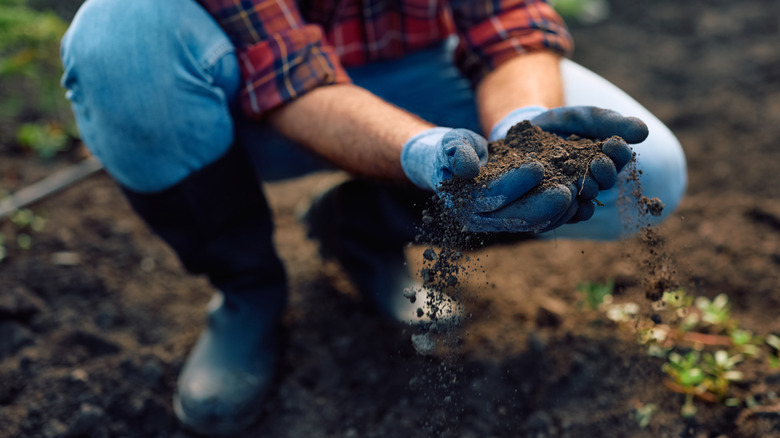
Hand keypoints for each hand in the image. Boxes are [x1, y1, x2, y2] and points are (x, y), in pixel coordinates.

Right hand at [401, 127, 572, 232]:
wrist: (454, 165)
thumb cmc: (450, 152)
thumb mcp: (449, 144)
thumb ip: (456, 152)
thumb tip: (467, 168)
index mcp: (465, 202)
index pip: (493, 196)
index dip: (514, 182)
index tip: (537, 166)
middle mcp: (483, 220)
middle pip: (517, 217)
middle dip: (545, 205)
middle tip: (569, 190)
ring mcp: (500, 223)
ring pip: (533, 223)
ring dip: (558, 212)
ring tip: (580, 195)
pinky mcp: (516, 220)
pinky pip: (541, 221)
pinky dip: (560, 214)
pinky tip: (579, 199)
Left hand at [490, 105, 647, 227]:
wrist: (526, 132)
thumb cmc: (561, 125)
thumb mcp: (584, 116)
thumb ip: (610, 122)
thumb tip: (644, 132)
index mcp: (607, 157)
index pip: (620, 158)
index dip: (619, 154)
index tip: (612, 143)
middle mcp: (594, 178)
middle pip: (606, 182)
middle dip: (605, 174)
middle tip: (597, 164)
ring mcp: (574, 191)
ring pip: (587, 198)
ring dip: (589, 191)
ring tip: (584, 184)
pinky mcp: (555, 202)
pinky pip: (567, 213)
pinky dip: (570, 210)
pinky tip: (569, 204)